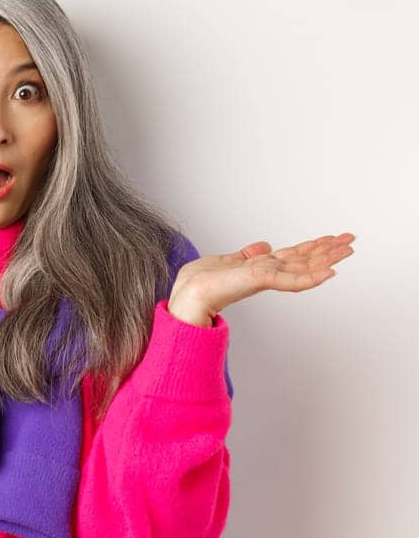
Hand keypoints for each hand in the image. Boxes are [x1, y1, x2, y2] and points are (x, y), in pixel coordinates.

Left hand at [168, 232, 355, 324]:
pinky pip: (289, 279)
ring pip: (302, 267)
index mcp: (258, 267)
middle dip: (327, 250)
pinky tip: (328, 272)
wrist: (186, 297)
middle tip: (351, 241)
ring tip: (347, 250)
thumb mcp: (225, 261)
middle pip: (302, 259)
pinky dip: (310, 277)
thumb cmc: (198, 284)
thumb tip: (265, 246)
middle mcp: (265, 272)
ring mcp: (263, 278)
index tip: (332, 239)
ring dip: (326, 258)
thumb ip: (247, 256)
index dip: (312, 247)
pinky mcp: (258, 281)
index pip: (291, 256)